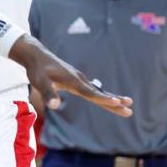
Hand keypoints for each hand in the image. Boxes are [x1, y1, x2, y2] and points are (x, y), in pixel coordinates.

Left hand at [9, 35, 132, 116]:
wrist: (36, 55)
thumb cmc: (37, 69)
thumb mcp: (39, 82)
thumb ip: (47, 94)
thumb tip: (54, 106)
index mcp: (73, 81)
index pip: (90, 93)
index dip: (103, 99)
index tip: (117, 102)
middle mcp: (79, 79)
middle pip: (99, 94)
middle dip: (114, 102)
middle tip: (130, 110)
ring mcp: (79, 79)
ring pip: (98, 92)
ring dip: (112, 99)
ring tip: (127, 104)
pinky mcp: (76, 80)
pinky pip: (93, 90)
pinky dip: (103, 95)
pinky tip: (109, 99)